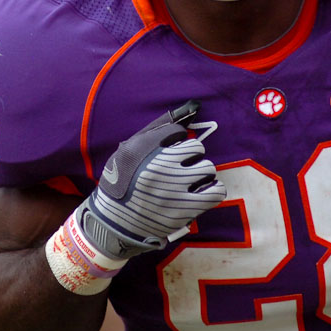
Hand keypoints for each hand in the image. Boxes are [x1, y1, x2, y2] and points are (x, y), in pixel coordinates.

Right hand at [76, 100, 225, 258]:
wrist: (114, 223)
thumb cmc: (123, 183)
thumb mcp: (128, 150)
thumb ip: (156, 129)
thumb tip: (190, 107)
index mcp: (143, 148)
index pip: (177, 131)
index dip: (176, 140)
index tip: (171, 150)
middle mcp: (159, 165)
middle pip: (196, 148)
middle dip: (191, 156)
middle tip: (182, 167)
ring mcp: (174, 187)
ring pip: (207, 169)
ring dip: (201, 174)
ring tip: (190, 181)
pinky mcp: (184, 208)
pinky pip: (215, 191)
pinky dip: (212, 191)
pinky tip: (202, 193)